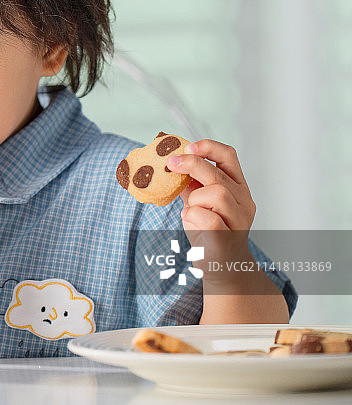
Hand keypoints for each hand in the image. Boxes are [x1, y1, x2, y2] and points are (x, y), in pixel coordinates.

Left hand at [166, 139, 255, 285]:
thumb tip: (171, 163)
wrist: (222, 267)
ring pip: (218, 194)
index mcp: (237, 187)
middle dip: (192, 165)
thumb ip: (190, 184)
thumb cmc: (209, 231)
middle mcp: (243, 201)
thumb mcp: (198, 202)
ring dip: (195, 198)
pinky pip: (210, 219)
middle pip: (219, 175)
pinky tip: (190, 220)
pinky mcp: (227, 239)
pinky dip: (194, 216)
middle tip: (170, 164)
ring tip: (190, 209)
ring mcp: (239, 221)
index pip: (229, 157)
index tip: (188, 147)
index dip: (209, 148)